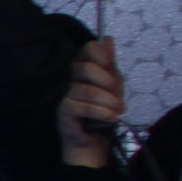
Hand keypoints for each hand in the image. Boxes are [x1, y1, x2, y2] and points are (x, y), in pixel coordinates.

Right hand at [59, 37, 123, 166]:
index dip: (104, 57)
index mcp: (80, 66)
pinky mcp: (62, 110)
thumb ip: (109, 64)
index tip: (113, 71)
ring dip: (109, 101)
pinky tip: (113, 118)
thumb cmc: (101, 111)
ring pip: (88, 90)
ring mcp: (62, 93)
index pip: (89, 49)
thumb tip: (107, 39)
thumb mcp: (112, 86)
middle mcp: (68, 76)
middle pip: (87, 68)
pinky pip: (84, 106)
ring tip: (119, 111)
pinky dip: (103, 112)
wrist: (93, 142)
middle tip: (119, 97)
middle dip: (109, 83)